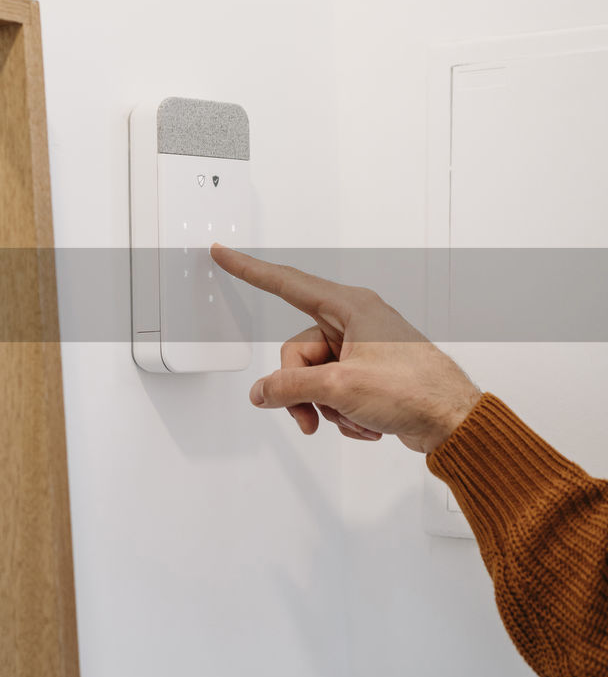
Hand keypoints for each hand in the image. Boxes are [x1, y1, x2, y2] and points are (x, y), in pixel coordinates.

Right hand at [210, 243, 483, 453]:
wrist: (453, 422)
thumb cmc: (415, 390)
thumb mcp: (339, 387)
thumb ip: (289, 387)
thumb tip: (261, 392)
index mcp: (349, 307)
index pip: (286, 283)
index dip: (249, 269)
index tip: (223, 254)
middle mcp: (354, 322)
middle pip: (297, 351)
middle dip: (301, 389)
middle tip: (312, 413)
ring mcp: (361, 349)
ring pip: (313, 376)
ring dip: (325, 405)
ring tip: (351, 418)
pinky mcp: (367, 373)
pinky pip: (331, 390)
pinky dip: (341, 412)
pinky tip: (364, 422)